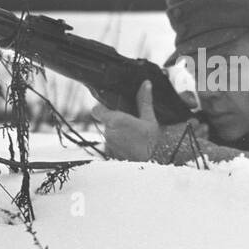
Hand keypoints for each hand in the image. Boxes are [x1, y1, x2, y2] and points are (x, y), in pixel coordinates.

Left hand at [92, 81, 209, 162]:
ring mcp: (108, 144)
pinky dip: (119, 142)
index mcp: (115, 120)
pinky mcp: (110, 153)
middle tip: (130, 123)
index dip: (102, 108)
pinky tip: (131, 143)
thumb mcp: (149, 119)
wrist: (152, 164)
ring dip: (117, 132)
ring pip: (109, 132)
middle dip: (115, 121)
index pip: (96, 110)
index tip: (112, 108)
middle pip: (105, 121)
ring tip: (132, 135)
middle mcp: (108, 132)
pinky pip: (111, 143)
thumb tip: (146, 84)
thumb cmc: (151, 142)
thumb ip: (144, 101)